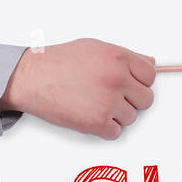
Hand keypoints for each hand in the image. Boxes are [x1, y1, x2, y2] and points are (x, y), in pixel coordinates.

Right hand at [0, 38, 155, 139]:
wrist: (31, 78)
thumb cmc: (58, 62)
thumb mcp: (95, 48)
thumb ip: (124, 56)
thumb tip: (149, 62)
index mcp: (118, 58)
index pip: (150, 75)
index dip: (140, 82)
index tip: (132, 85)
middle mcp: (117, 79)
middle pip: (146, 99)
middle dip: (132, 100)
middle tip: (113, 97)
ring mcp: (108, 102)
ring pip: (131, 117)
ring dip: (117, 115)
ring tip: (96, 104)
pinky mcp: (96, 122)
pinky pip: (116, 132)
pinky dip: (105, 129)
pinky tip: (92, 116)